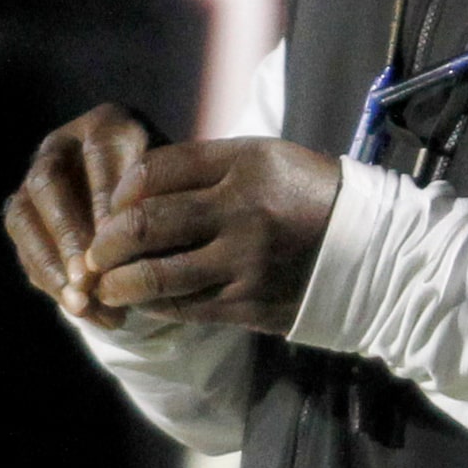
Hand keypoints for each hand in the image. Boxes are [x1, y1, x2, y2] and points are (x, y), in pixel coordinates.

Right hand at [5, 104, 159, 326]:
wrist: (159, 214)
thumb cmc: (178, 202)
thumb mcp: (177, 197)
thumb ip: (155, 212)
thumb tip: (124, 253)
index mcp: (107, 125)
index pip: (98, 155)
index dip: (105, 199)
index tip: (121, 241)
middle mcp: (62, 145)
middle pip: (48, 183)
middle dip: (67, 233)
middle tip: (88, 276)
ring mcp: (35, 180)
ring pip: (23, 217)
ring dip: (51, 263)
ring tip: (80, 303)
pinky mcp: (24, 216)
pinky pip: (24, 248)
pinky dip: (51, 281)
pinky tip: (83, 309)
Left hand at [83, 137, 341, 332]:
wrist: (373, 253)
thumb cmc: (306, 196)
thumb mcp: (264, 159)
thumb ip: (204, 166)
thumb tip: (136, 185)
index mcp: (244, 164)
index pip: (157, 170)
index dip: (122, 189)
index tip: (114, 203)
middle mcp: (241, 212)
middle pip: (146, 223)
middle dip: (107, 240)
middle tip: (94, 249)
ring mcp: (245, 263)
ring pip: (157, 275)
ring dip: (119, 281)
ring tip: (104, 282)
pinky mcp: (249, 305)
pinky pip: (184, 308)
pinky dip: (153, 305)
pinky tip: (141, 301)